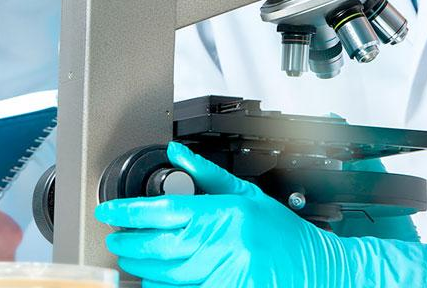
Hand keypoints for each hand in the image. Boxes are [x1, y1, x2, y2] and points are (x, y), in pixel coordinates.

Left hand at [96, 142, 426, 287]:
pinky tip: (154, 280)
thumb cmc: (282, 232)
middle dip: (132, 242)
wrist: (317, 269)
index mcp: (229, 213)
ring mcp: (227, 274)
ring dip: (143, 267)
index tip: (109, 210)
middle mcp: (227, 244)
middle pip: (162, 245)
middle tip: (116, 234)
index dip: (132, 211)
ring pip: (168, 274)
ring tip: (129, 256)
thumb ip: (208, 175)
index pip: (168, 210)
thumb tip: (177, 153)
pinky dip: (164, 287)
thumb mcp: (248, 193)